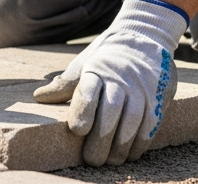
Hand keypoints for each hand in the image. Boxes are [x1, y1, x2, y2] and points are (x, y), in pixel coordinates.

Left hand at [32, 0, 186, 165]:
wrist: (144, 36)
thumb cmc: (106, 56)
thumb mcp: (83, 64)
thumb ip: (65, 84)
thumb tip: (39, 97)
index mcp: (96, 70)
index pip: (88, 91)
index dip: (83, 111)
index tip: (77, 130)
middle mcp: (120, 79)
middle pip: (110, 111)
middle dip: (101, 139)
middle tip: (92, 159)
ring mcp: (141, 87)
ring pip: (132, 120)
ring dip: (121, 145)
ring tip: (111, 160)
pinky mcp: (158, 95)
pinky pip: (151, 122)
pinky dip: (141, 141)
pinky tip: (131, 153)